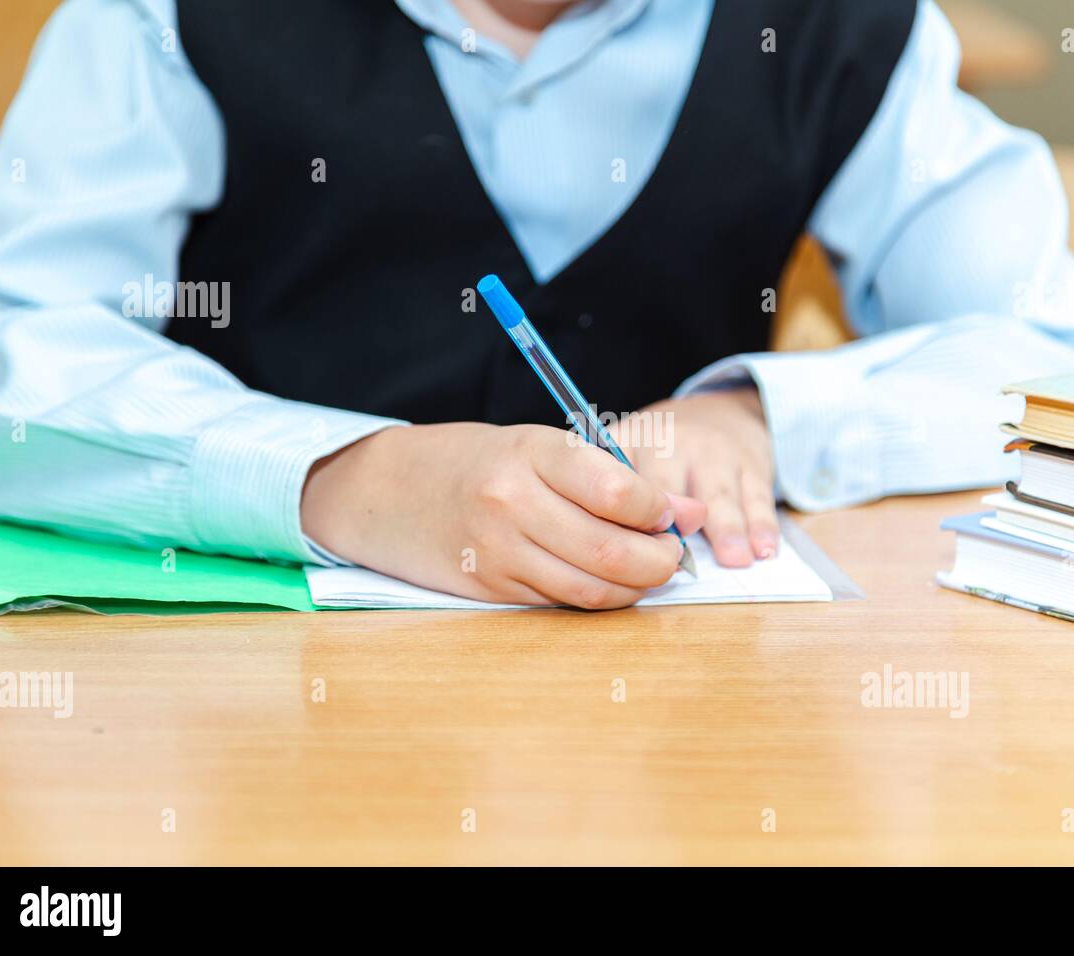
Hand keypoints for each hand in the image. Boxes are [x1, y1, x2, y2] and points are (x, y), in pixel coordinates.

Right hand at [300, 424, 705, 608]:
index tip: (669, 512)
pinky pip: (562, 603)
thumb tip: (688, 511)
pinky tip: (605, 582)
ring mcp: (499, 552)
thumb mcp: (537, 447)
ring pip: (593, 589)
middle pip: (613, 550)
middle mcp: (512, 503)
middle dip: (660, 560)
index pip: (618, 491)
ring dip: (636, 588)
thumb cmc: (473, 461)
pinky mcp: (490, 590)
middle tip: (672, 554)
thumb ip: (612, 477)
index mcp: (530, 451)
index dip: (659, 510)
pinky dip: (597, 598)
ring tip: (647, 570)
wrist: (385, 491)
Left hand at [613, 387, 777, 567]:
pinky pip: (757, 496)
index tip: (622, 545)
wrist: (720, 409)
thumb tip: (590, 555)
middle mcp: (670, 442)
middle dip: (673, 522)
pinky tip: (764, 548)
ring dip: (727, 528)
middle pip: (667, 484)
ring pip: (719, 494)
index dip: (619, 514)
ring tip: (734, 559)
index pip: (616, 480)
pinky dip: (763, 524)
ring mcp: (714, 452)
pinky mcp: (751, 464)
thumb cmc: (659, 450)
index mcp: (628, 443)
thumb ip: (603, 495)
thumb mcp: (623, 454)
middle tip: (674, 559)